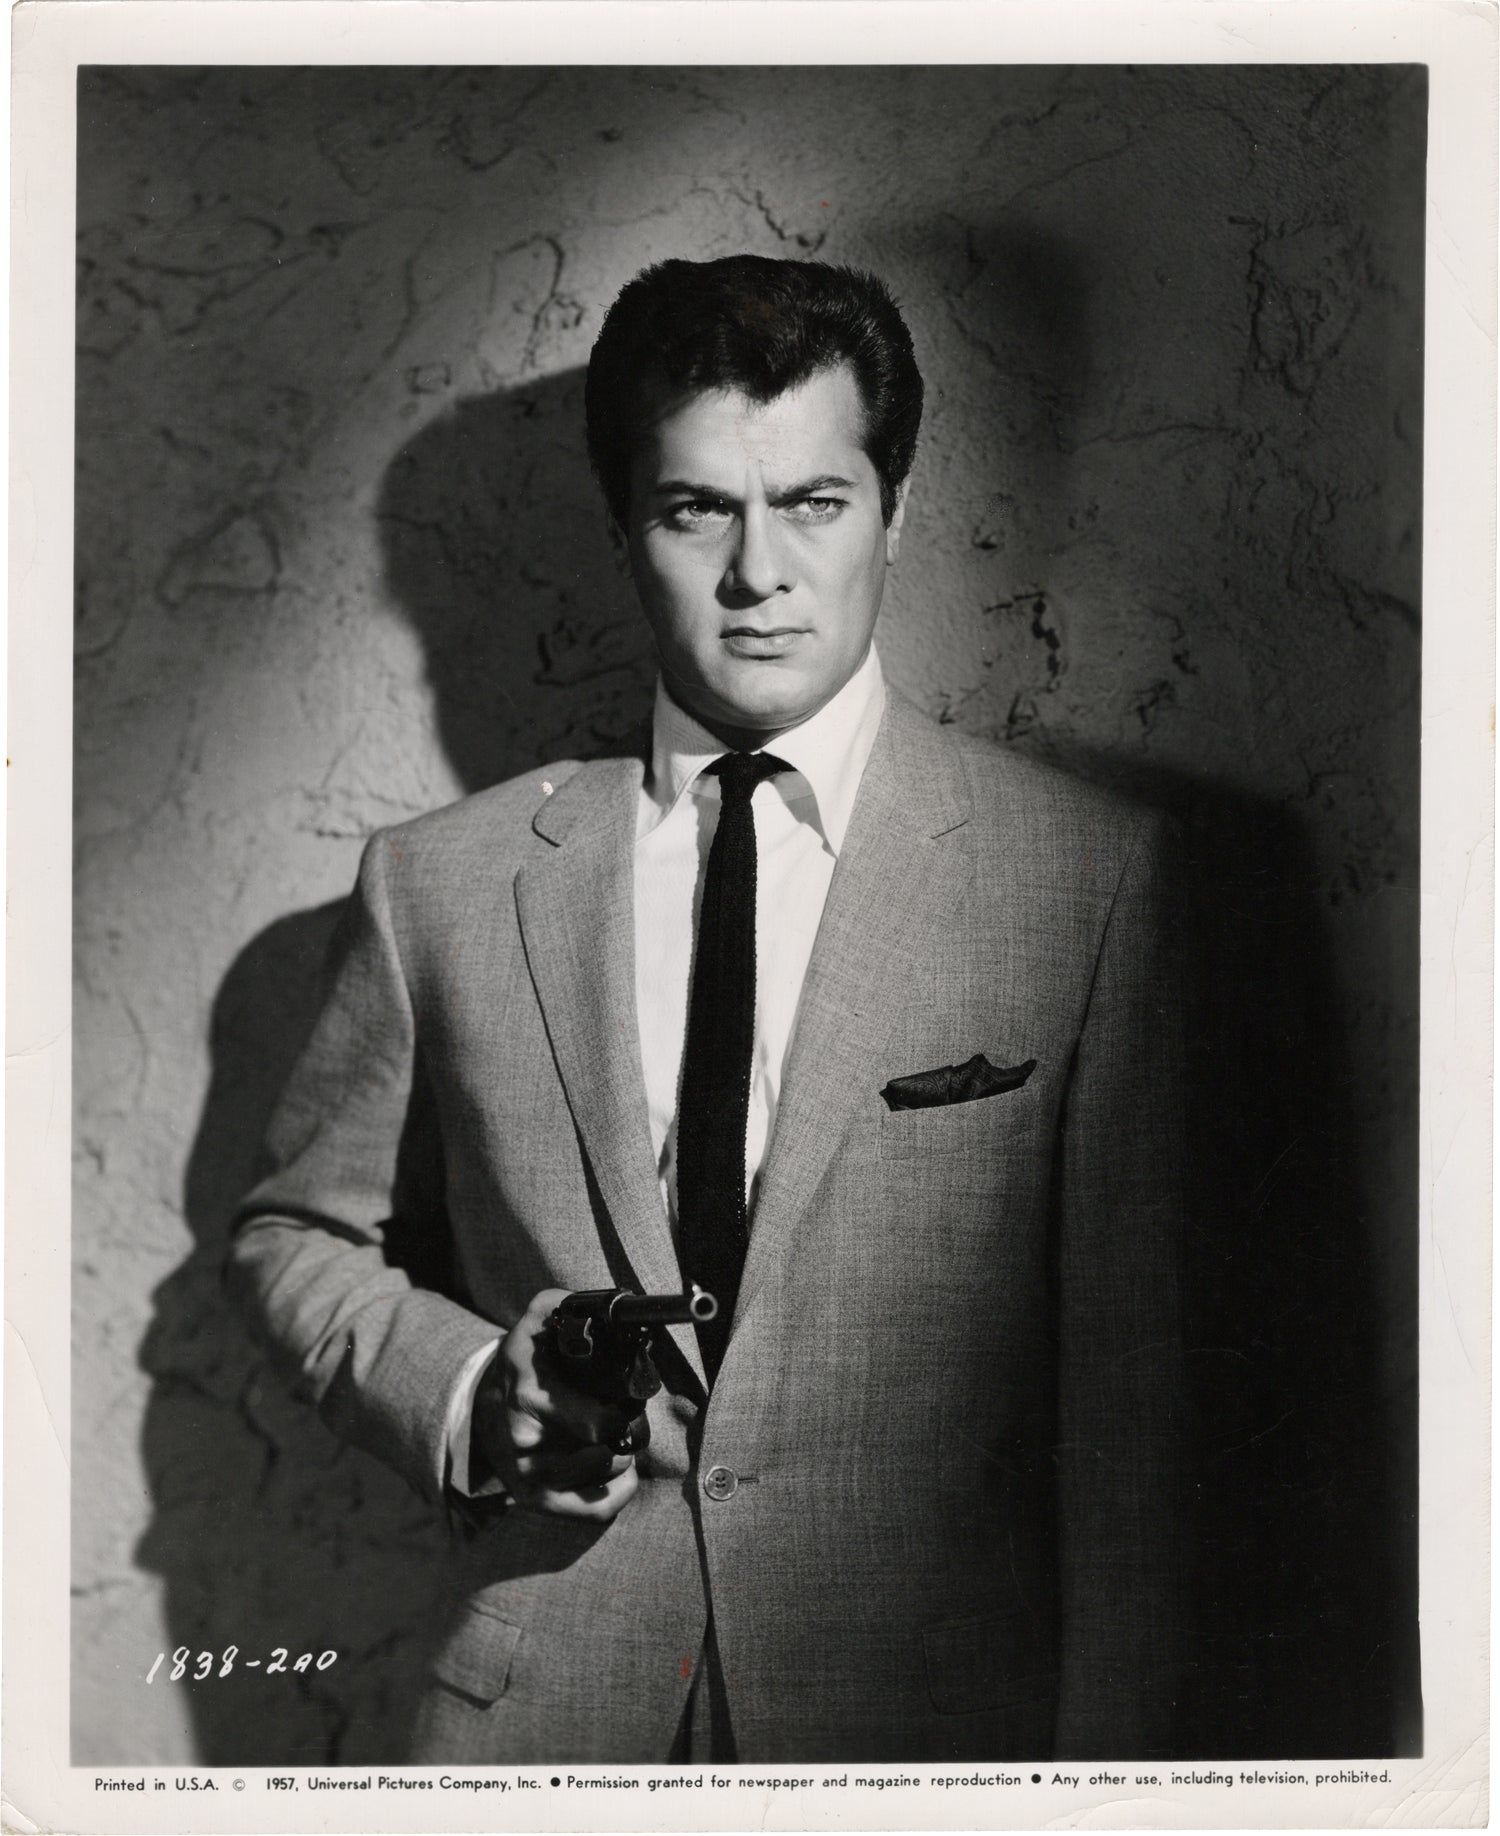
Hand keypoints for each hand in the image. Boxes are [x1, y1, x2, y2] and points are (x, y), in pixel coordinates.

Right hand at [471, 1289, 642, 1519]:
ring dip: (626, 1457)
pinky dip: (619, 1491)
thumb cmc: (524, 1363)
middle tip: (627, 1417)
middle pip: (612, 1453)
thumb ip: (562, 1305)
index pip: (601, 1424)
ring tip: (618, 1438)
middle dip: (632, 1432)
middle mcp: (527, 1445)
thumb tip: (603, 1306)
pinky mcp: (537, 1501)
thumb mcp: (534, 1324)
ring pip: (609, 1478)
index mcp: (529, 1399)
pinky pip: (596, 1511)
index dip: (627, 1410)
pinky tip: (618, 1471)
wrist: (481, 1406)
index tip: (628, 1398)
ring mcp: (531, 1478)